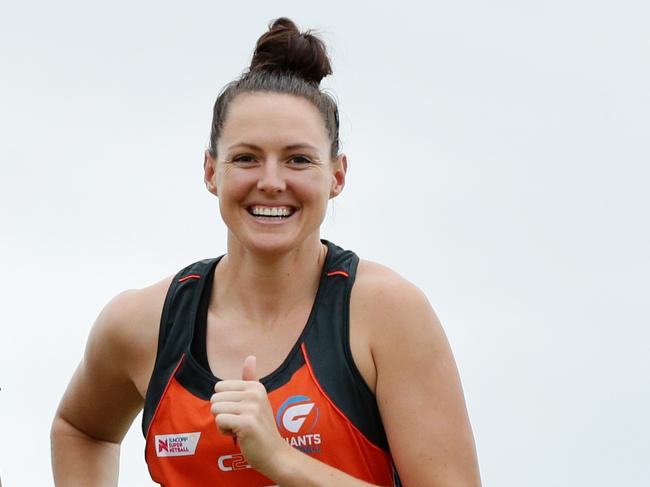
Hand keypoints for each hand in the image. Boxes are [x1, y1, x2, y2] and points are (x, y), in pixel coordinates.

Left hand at [210, 356, 290, 474]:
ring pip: (215, 410)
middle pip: (215, 398)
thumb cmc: (261, 428)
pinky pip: (219, 421)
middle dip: (222, 413)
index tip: (241, 412)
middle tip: (240, 422)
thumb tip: (250, 356)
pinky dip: (225, 432)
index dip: (225, 403)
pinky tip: (239, 435)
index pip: (219, 387)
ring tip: (240, 428)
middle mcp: (255, 393)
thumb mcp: (258, 399)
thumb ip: (251, 379)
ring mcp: (251, 408)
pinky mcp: (246, 423)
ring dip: (223, 423)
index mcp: (255, 386)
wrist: (274, 453)